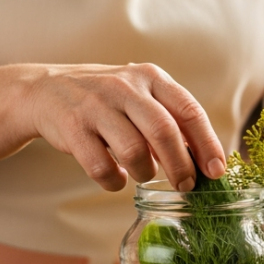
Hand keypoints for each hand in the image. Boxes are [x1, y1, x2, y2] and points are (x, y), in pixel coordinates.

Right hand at [22, 63, 224, 191]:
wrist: (46, 90)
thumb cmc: (106, 100)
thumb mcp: (140, 96)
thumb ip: (169, 120)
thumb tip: (203, 161)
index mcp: (151, 77)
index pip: (189, 110)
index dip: (207, 144)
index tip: (217, 171)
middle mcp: (125, 87)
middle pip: (165, 132)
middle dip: (181, 166)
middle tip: (186, 186)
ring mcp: (97, 106)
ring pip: (134, 152)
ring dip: (145, 173)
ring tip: (143, 175)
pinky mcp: (73, 127)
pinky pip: (101, 167)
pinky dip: (114, 181)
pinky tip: (115, 177)